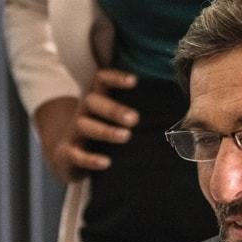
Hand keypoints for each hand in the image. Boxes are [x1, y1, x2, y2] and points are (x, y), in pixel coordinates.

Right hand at [34, 68, 139, 182]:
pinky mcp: (66, 153)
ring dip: (106, 130)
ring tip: (126, 137)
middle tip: (135, 118)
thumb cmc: (99, 134)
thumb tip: (178, 110)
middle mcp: (82, 112)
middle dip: (114, 109)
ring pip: (85, 126)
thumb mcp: (109, 118)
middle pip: (92, 102)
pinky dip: (90, 159)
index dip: (115, 78)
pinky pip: (75, 154)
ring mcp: (73, 132)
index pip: (101, 80)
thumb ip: (132, 111)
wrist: (64, 157)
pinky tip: (106, 163)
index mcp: (95, 100)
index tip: (135, 81)